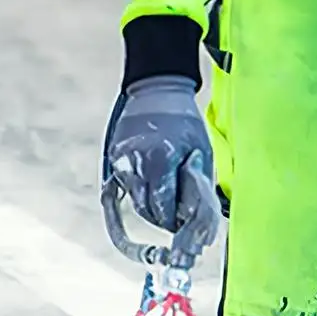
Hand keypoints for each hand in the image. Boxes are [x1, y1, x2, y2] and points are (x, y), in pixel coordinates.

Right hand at [104, 75, 217, 236]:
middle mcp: (138, 162)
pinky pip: (127, 187)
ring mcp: (122, 160)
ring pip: (136, 202)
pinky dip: (140, 193)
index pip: (164, 209)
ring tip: (166, 204)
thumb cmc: (185, 122)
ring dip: (151, 209)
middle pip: (147, 210)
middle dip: (163, 219)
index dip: (175, 222)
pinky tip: (152, 188)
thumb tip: (196, 216)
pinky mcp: (115, 157)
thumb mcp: (201, 151)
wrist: (158, 90)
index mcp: (162, 160)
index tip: (183, 224)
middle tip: (176, 219)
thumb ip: (199, 184)